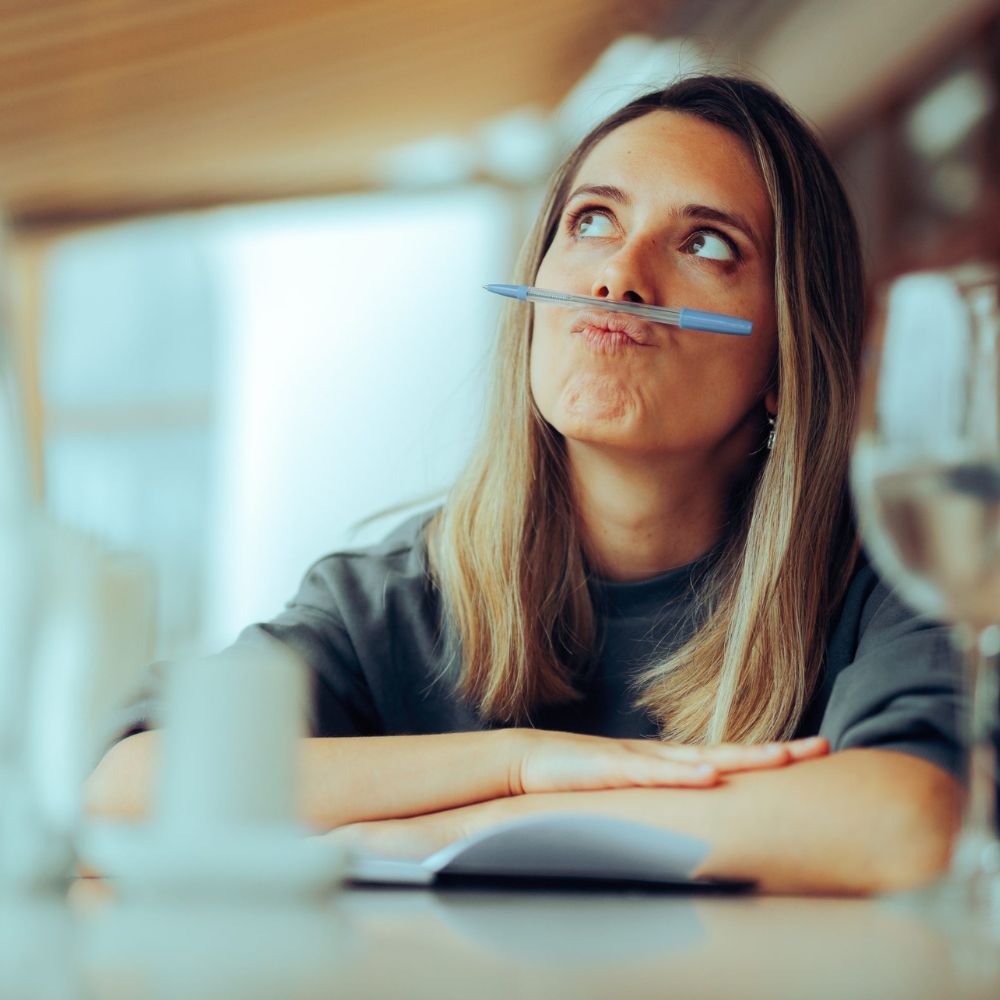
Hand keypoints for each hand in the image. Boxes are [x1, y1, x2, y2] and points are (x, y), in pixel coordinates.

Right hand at [510, 730, 828, 794]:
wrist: (529, 760)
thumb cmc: (580, 778)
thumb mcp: (630, 793)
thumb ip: (662, 800)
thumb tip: (698, 817)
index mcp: (670, 763)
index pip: (729, 758)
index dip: (770, 756)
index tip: (811, 755)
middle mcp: (664, 757)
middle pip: (729, 752)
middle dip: (776, 752)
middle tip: (822, 747)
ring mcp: (640, 760)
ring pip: (701, 759)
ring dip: (743, 759)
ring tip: (783, 759)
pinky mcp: (613, 770)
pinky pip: (655, 775)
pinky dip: (684, 776)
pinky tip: (711, 778)